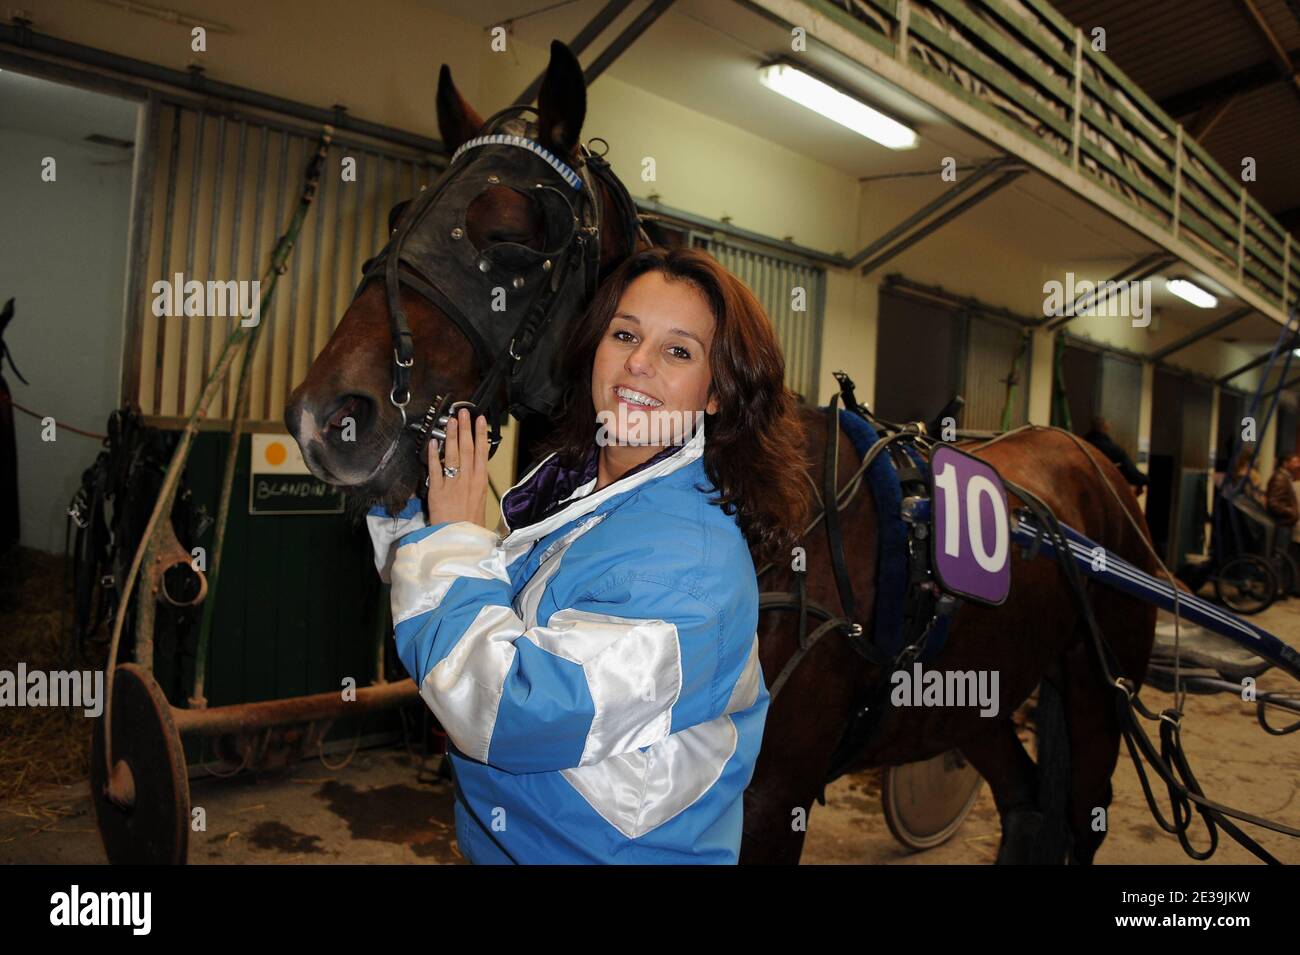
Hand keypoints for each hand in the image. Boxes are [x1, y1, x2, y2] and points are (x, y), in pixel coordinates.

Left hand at [426, 407, 489, 527]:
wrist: (460, 541)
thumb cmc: (471, 525)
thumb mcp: (481, 504)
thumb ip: (477, 486)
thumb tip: (476, 473)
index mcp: (480, 482)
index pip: (481, 452)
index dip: (481, 434)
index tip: (481, 420)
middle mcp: (467, 480)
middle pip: (466, 448)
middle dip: (465, 428)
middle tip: (463, 412)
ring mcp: (452, 484)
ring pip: (452, 455)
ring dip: (451, 436)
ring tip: (451, 420)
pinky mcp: (437, 491)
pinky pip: (435, 469)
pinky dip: (433, 455)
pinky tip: (433, 443)